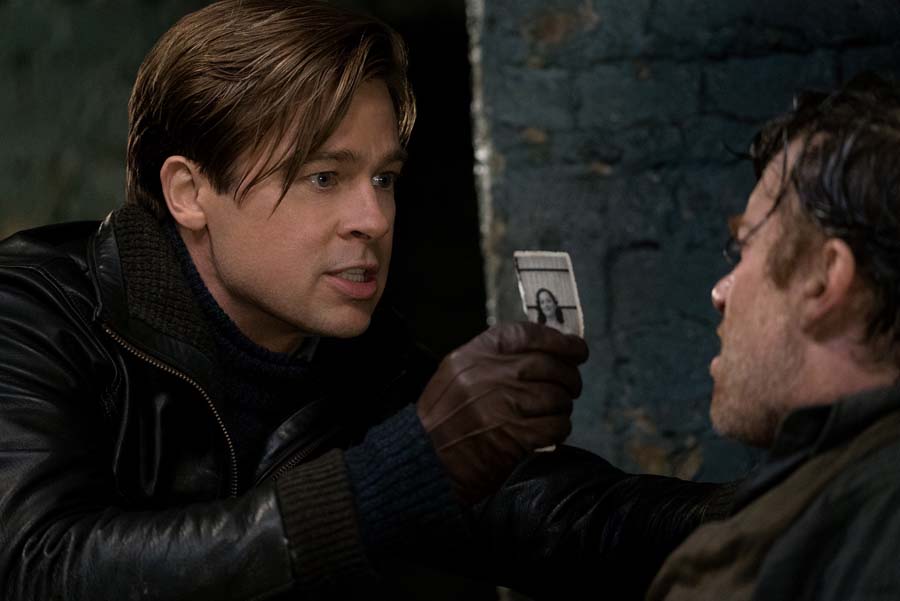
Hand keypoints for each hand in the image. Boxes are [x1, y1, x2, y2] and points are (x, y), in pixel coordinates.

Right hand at [417, 322, 588, 504]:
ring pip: (558, 396)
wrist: (425, 458)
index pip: (528, 335)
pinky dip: (559, 428)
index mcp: (476, 355)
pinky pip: (557, 425)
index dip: (560, 341)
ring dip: (563, 405)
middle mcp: (491, 375)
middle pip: (551, 365)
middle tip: (571, 385)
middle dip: (569, 376)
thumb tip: (544, 349)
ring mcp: (505, 406)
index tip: (576, 349)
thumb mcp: (458, 373)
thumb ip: (495, 357)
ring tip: (553, 411)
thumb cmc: (444, 416)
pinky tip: (549, 430)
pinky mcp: (516, 437)